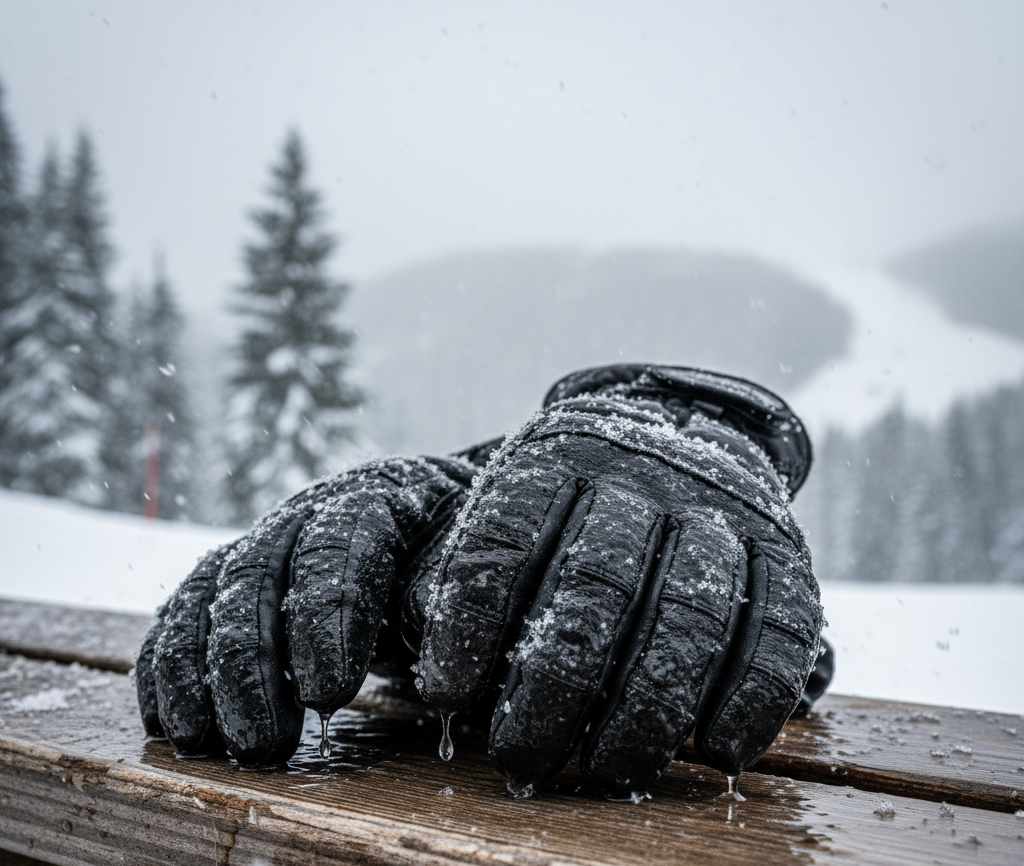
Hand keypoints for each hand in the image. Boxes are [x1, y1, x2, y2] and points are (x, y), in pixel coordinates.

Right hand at [136, 444, 497, 765]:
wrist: (443, 519)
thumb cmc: (467, 548)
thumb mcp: (477, 556)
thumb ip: (453, 585)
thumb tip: (425, 628)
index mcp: (378, 494)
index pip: (337, 542)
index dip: (326, 616)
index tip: (330, 693)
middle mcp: (311, 509)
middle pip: (258, 570)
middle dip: (252, 662)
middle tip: (267, 743)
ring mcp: (270, 538)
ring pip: (211, 590)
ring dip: (201, 670)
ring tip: (209, 742)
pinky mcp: (240, 575)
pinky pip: (186, 608)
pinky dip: (169, 661)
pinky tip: (173, 718)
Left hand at [417, 365, 824, 798]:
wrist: (687, 429)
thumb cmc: (575, 503)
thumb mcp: (512, 501)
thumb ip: (471, 573)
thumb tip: (441, 681)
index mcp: (558, 453)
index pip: (507, 533)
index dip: (473, 619)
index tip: (446, 693)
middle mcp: (642, 471)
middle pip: (597, 582)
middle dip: (555, 684)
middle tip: (522, 758)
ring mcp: (720, 505)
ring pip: (689, 612)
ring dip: (648, 708)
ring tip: (608, 772)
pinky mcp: (785, 547)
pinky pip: (779, 627)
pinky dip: (748, 698)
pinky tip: (713, 751)